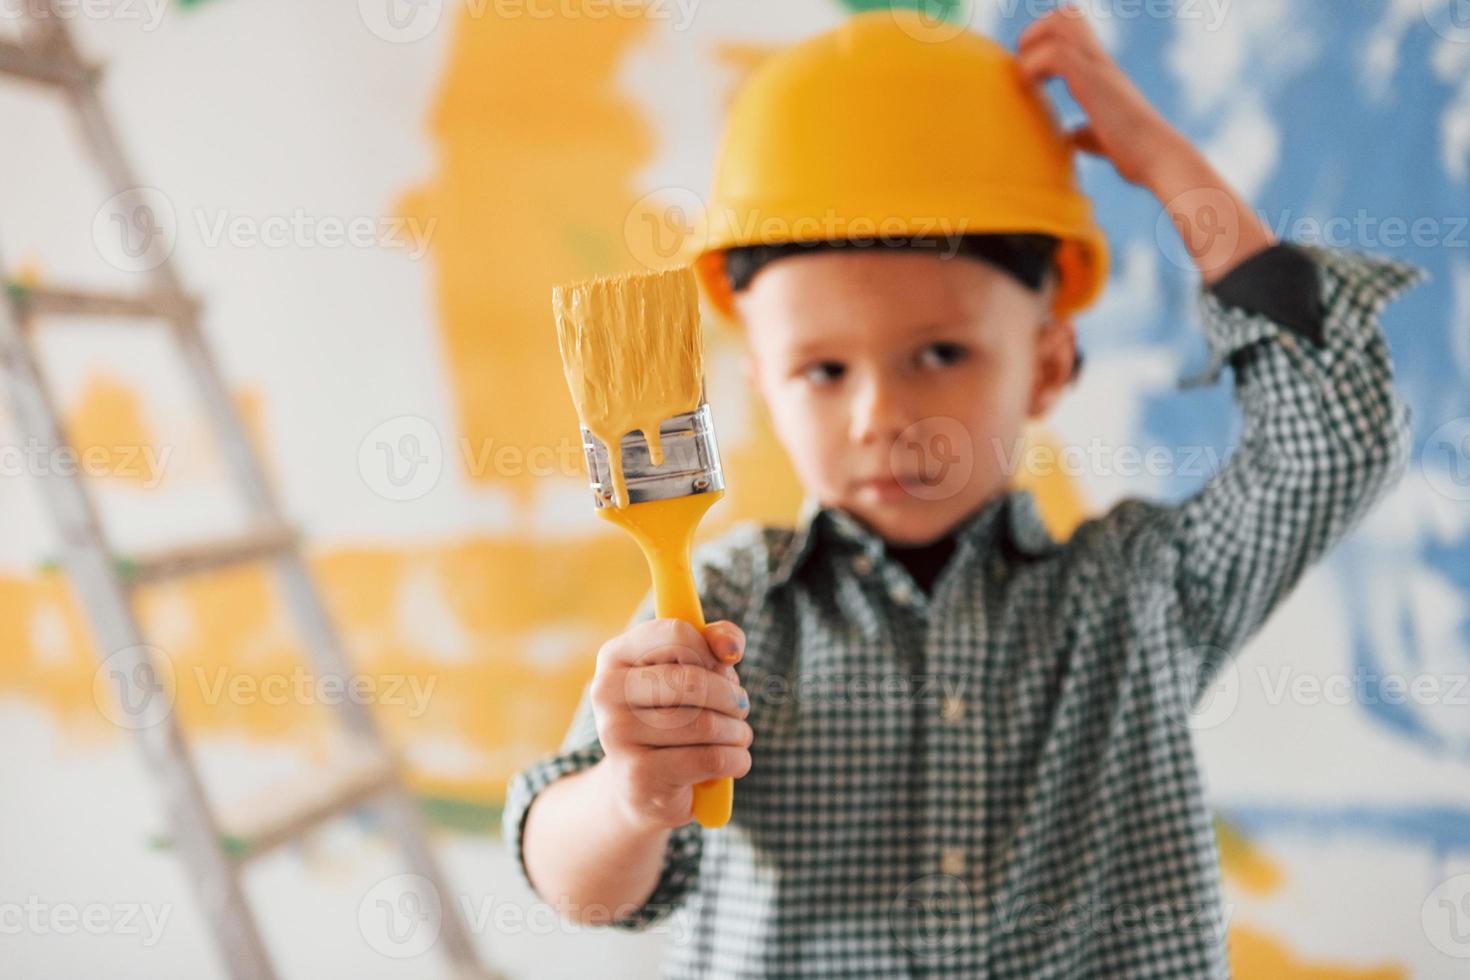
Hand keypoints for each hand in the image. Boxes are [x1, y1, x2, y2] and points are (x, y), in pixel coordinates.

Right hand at [591, 618, 751, 830]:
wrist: (643, 786)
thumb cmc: (673, 715)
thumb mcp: (692, 669)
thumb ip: (715, 641)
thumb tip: (730, 649)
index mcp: (615, 655)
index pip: (677, 633)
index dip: (711, 651)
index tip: (723, 668)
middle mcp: (606, 691)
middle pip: (694, 681)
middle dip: (732, 697)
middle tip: (740, 709)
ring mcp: (617, 735)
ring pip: (706, 724)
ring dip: (738, 732)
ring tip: (737, 737)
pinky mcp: (638, 776)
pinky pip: (710, 759)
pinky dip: (737, 759)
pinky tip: (735, 761)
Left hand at [1016, 2, 1183, 187]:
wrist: (1159, 159)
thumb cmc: (1136, 155)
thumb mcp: (1103, 140)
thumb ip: (1087, 133)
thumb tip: (1073, 136)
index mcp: (1101, 71)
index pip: (1073, 27)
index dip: (1044, 39)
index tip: (1032, 70)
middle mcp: (1100, 62)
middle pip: (1067, 14)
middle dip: (1034, 33)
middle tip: (1025, 68)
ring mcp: (1098, 67)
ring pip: (1060, 22)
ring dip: (1031, 46)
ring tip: (1025, 78)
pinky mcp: (1093, 81)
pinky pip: (1055, 54)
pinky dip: (1033, 67)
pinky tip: (1031, 91)